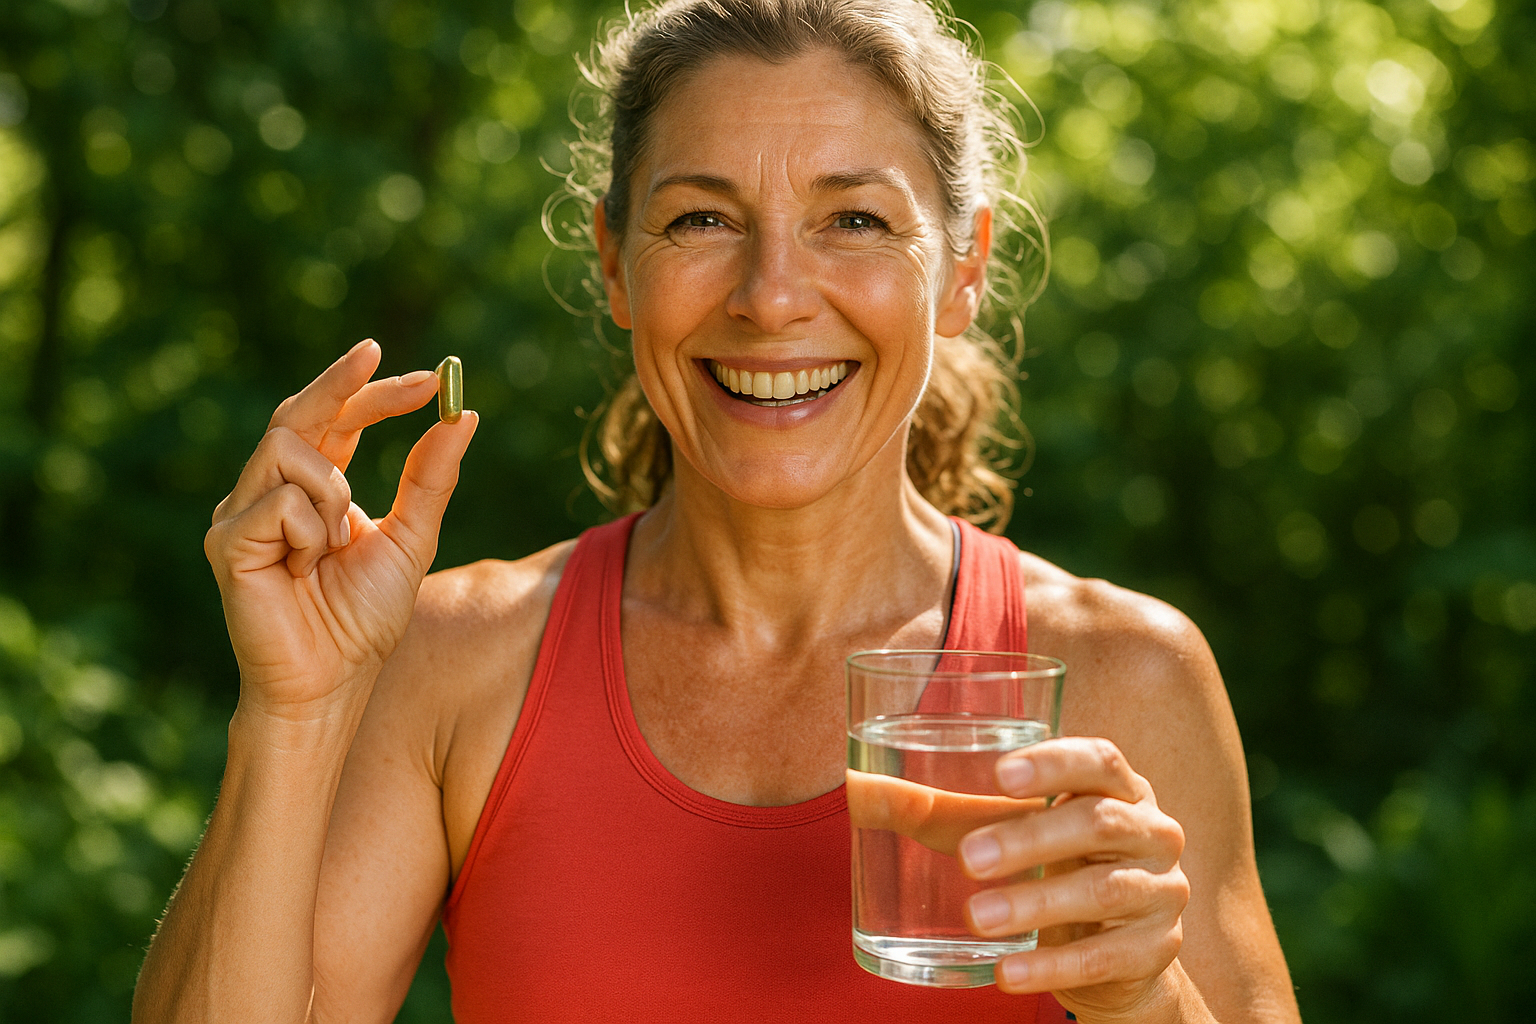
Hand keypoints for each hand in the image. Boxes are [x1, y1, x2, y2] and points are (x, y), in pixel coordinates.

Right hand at [204, 339, 477, 716]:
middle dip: (340, 383)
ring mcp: (240, 512)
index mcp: (310, 488)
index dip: (375, 393)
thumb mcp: (410, 539)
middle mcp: (268, 491)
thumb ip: (429, 478)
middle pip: (298, 412)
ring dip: (333, 492)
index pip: (338, 422)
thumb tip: (464, 415)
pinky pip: (280, 501)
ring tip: (333, 549)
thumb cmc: (363, 620)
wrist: (333, 683)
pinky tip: (304, 571)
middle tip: (377, 356)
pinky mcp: (224, 539)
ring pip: (290, 450)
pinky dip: (311, 532)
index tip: (431, 378)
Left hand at [958, 737, 1189, 1021]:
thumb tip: (864, 791)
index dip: (1052, 763)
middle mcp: (1153, 832)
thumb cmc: (1054, 865)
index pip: (1098, 759)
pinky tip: (1007, 973)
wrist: (1115, 953)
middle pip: (1098, 823)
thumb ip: (940, 811)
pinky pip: (1105, 957)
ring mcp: (1161, 892)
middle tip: (968, 859)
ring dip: (1036, 904)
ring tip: (976, 918)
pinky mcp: (1156, 949)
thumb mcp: (1008, 831)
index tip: (998, 776)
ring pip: (1103, 890)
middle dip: (1029, 839)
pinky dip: (1052, 966)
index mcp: (1119, 788)